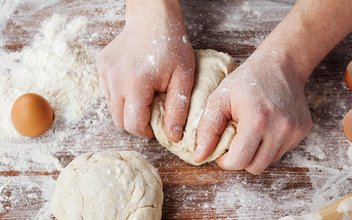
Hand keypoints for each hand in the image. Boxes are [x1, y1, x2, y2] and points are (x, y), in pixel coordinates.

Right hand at [96, 1, 193, 140]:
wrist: (153, 18)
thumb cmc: (171, 46)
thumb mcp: (183, 77)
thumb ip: (178, 109)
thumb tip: (173, 137)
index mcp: (136, 84)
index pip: (133, 125)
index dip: (146, 131)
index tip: (157, 126)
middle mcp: (114, 80)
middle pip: (119, 121)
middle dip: (135, 123)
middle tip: (151, 113)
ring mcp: (105, 72)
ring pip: (111, 108)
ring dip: (127, 110)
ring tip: (144, 96)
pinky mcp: (101, 66)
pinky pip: (108, 93)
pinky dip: (120, 96)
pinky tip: (135, 83)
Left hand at [195, 46, 311, 174]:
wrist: (281, 64)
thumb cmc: (246, 80)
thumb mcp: (219, 98)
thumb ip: (207, 129)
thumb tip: (199, 156)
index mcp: (257, 119)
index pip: (239, 161)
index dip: (225, 160)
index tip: (222, 148)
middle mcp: (280, 128)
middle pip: (255, 168)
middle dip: (241, 159)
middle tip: (234, 140)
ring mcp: (294, 130)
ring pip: (268, 162)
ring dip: (255, 153)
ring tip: (250, 131)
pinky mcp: (302, 130)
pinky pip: (280, 151)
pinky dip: (269, 145)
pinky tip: (265, 127)